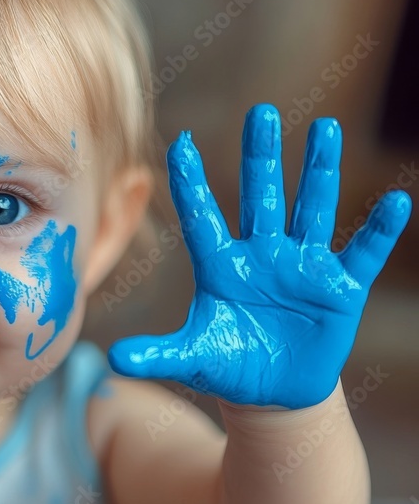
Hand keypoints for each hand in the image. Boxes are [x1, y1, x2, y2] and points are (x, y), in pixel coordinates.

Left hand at [109, 104, 410, 408]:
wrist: (274, 391)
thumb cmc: (228, 365)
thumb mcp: (192, 358)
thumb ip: (157, 353)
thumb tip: (113, 359)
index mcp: (220, 267)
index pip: (202, 216)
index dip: (191, 182)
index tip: (179, 141)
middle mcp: (261, 255)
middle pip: (260, 197)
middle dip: (261, 157)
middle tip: (260, 112)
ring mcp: (302, 267)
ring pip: (311, 210)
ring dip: (319, 172)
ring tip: (326, 129)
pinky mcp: (340, 290)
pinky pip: (362, 254)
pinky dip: (378, 231)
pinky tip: (394, 202)